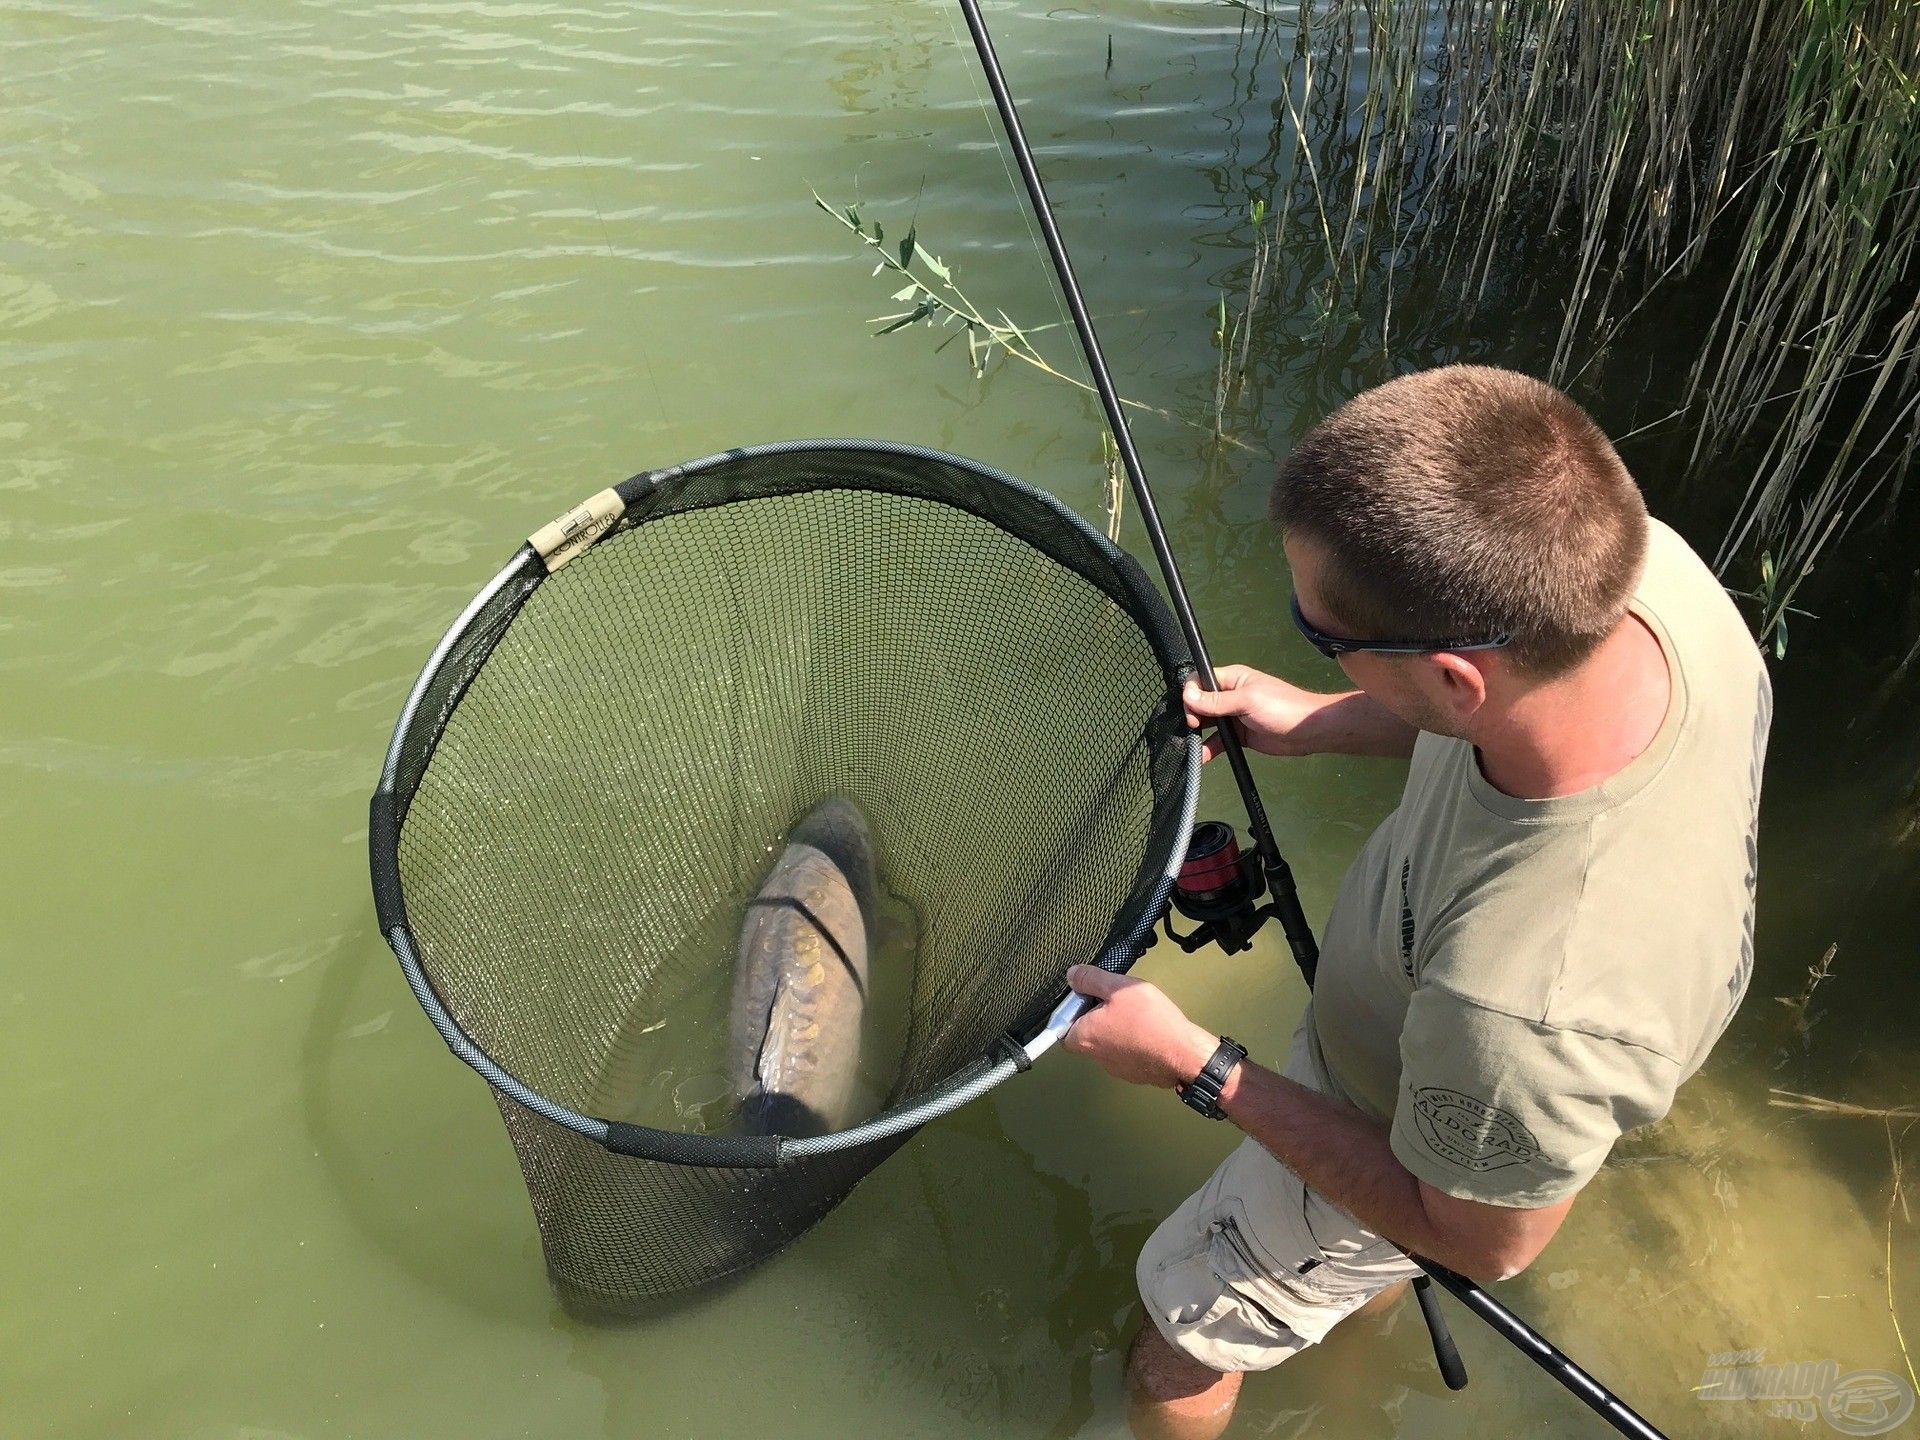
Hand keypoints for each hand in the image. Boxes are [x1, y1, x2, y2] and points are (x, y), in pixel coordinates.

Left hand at [1062, 965, 1217, 1089]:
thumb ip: (1091, 979)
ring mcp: (1116, 1068)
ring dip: (1116, 1028)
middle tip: (1116, 1002)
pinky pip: (1126, 1053)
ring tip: (1136, 1014)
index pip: (1061, 1028)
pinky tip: (1147, 1029)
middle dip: (1097, 1016)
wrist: (1183, 1053)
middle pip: (1085, 1034)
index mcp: (1084, 1037)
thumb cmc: (1151, 1022)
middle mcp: (1096, 1056)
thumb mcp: (1119, 988)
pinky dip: (1132, 1041)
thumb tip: (1073, 975)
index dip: (1071, 1011)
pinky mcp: (1134, 1073)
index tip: (1086, 997)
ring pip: (1107, 1043)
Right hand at [1183, 666, 1335, 759]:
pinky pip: (1218, 741)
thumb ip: (1217, 701)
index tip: (1192, 711)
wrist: (1307, 731)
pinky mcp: (1238, 735)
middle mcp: (1229, 696)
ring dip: (1197, 733)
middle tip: (1195, 727)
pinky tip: (1202, 757)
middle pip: (1199, 703)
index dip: (1191, 694)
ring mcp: (1233, 716)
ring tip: (1191, 745)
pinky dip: (1208, 748)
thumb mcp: (1247, 700)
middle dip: (1192, 715)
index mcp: (1232, 679)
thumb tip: (1188, 696)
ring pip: (1207, 723)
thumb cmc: (1282, 707)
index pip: (1200, 681)